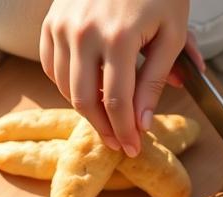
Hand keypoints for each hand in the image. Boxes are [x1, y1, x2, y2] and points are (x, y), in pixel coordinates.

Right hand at [41, 0, 202, 156]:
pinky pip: (51, 66)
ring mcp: (63, 27)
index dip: (126, 130)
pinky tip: (86, 90)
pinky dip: (66, 84)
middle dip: (104, 128)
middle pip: (85, 100)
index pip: (117, 100)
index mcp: (118, 37)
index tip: (134, 147)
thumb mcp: (171, 31)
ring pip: (65, 87)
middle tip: (120, 142)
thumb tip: (143, 120)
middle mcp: (84, 33)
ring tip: (107, 118)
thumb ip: (156, 78)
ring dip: (86, 109)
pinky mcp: (51, 22)